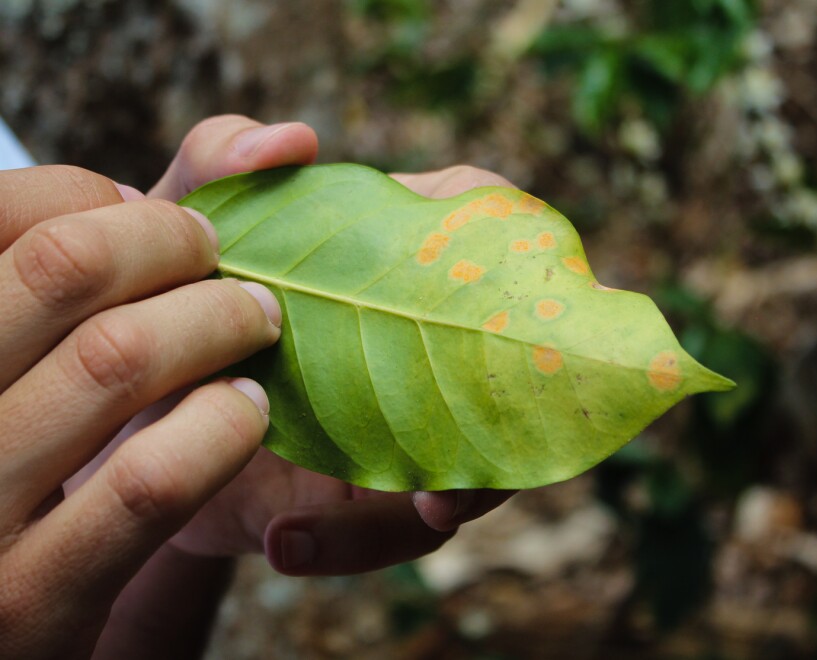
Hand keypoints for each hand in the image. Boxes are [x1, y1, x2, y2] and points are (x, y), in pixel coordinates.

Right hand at [0, 117, 317, 657]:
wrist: (12, 590)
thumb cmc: (42, 427)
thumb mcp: (56, 325)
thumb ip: (146, 214)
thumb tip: (288, 142)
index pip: (6, 213)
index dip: (99, 202)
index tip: (153, 226)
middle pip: (66, 267)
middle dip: (177, 244)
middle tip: (225, 261)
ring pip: (115, 360)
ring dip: (217, 322)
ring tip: (255, 320)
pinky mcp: (32, 601)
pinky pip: (149, 482)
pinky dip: (221, 426)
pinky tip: (249, 408)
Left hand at [156, 159, 518, 573]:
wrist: (119, 429)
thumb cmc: (156, 310)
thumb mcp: (170, 239)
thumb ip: (215, 170)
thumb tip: (292, 140)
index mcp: (394, 246)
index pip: (496, 221)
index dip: (522, 254)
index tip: (494, 300)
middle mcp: (418, 327)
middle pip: (519, 352)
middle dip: (514, 405)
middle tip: (478, 448)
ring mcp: (407, 411)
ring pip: (482, 456)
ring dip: (465, 490)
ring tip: (426, 512)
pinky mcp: (377, 491)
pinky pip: (403, 526)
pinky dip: (358, 541)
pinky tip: (285, 542)